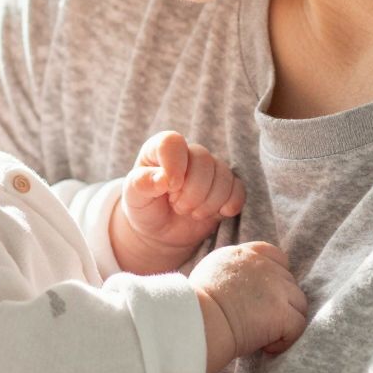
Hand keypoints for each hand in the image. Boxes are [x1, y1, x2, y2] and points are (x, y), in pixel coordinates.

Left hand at [121, 131, 244, 257]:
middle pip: (203, 160)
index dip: (174, 164)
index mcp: (161, 149)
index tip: (170, 188)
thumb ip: (141, 183)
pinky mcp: (226, 186)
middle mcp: (188, 154)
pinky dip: (229, 205)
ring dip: (208, 202)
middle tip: (178, 207)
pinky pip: (238, 189)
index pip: (172, 143)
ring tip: (191, 213)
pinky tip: (216, 214)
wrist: (160, 230)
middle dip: (192, 192)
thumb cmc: (145, 207)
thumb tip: (162, 179)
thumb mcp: (133, 197)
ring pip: (223, 176)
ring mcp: (210, 169)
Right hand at [191, 241, 306, 364]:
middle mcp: (264, 266)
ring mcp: (277, 289)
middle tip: (260, 321)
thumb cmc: (194, 306)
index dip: (275, 275)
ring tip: (265, 335)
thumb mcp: (209, 272)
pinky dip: (286, 339)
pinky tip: (266, 347)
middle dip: (280, 302)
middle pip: (289, 281)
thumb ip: (229, 271)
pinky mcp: (283, 313)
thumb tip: (236, 284)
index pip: (274, 255)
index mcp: (244, 255)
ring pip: (298, 303)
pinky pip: (298, 326)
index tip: (265, 295)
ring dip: (286, 319)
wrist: (198, 321)